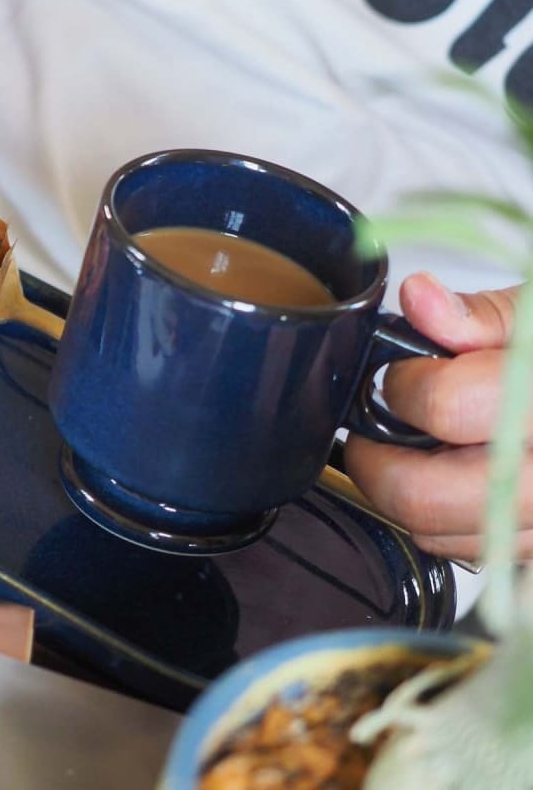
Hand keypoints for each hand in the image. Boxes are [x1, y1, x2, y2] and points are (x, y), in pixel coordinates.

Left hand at [344, 273, 531, 560]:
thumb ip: (480, 315)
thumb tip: (420, 298)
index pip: (444, 406)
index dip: (405, 385)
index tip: (400, 374)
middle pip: (428, 495)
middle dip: (380, 460)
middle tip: (372, 429)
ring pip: (442, 535)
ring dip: (406, 496)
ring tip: (412, 452)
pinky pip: (475, 554)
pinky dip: (447, 523)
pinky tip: (453, 481)